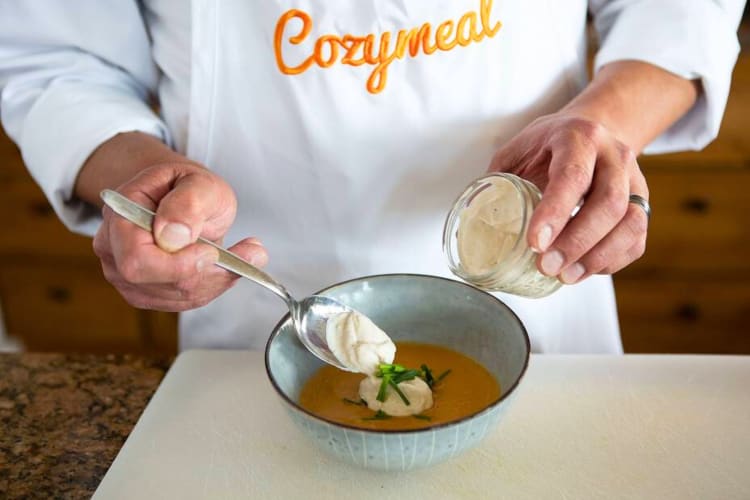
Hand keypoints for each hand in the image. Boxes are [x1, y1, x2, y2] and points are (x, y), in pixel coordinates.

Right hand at [93, 162, 267, 310]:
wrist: (183, 197)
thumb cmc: (188, 186)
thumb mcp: (199, 182)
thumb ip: (187, 203)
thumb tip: (173, 235)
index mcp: (121, 214)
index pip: (136, 260)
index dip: (177, 265)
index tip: (212, 252)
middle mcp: (113, 248)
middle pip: (155, 284)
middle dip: (206, 273)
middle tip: (248, 253)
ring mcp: (124, 274)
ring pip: (175, 296)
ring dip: (216, 279)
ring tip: (246, 254)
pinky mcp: (146, 291)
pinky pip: (182, 301)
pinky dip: (213, 286)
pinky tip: (226, 266)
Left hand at [488, 113, 648, 283]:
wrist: (592, 129)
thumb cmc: (547, 146)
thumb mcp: (517, 150)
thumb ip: (498, 181)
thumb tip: (472, 221)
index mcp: (578, 137)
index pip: (572, 176)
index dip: (554, 213)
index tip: (535, 244)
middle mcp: (613, 156)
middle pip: (608, 203)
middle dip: (576, 242)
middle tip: (547, 267)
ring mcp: (634, 180)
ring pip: (630, 223)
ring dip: (597, 257)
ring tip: (565, 277)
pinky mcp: (642, 204)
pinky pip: (636, 239)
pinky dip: (611, 261)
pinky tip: (583, 270)